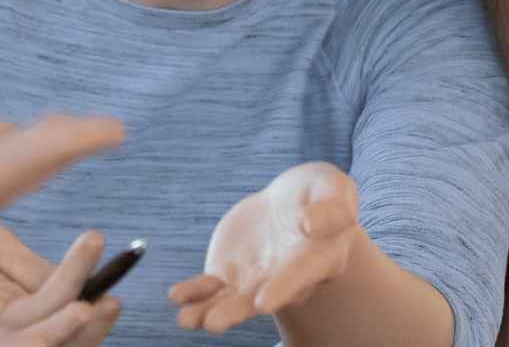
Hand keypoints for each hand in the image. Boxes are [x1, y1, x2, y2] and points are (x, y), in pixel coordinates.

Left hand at [0, 222, 119, 346]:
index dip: (90, 292)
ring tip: (89, 306)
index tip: (105, 247)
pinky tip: (48, 330)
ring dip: (67, 332)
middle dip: (90, 322)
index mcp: (8, 305)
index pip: (61, 310)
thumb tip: (83, 279)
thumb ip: (31, 264)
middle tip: (111, 297)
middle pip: (56, 338)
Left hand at [169, 162, 360, 332]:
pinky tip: (177, 297)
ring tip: (187, 320)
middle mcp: (287, 278)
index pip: (301, 275)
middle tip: (214, 323)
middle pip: (261, 297)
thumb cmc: (319, 193)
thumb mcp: (332, 185)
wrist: (293, 201)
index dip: (283, 288)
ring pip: (233, 299)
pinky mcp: (231, 273)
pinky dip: (195, 293)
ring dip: (210, 310)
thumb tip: (311, 224)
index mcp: (319, 257)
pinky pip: (211, 287)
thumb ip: (331, 206)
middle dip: (237, 310)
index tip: (265, 303)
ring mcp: (257, 279)